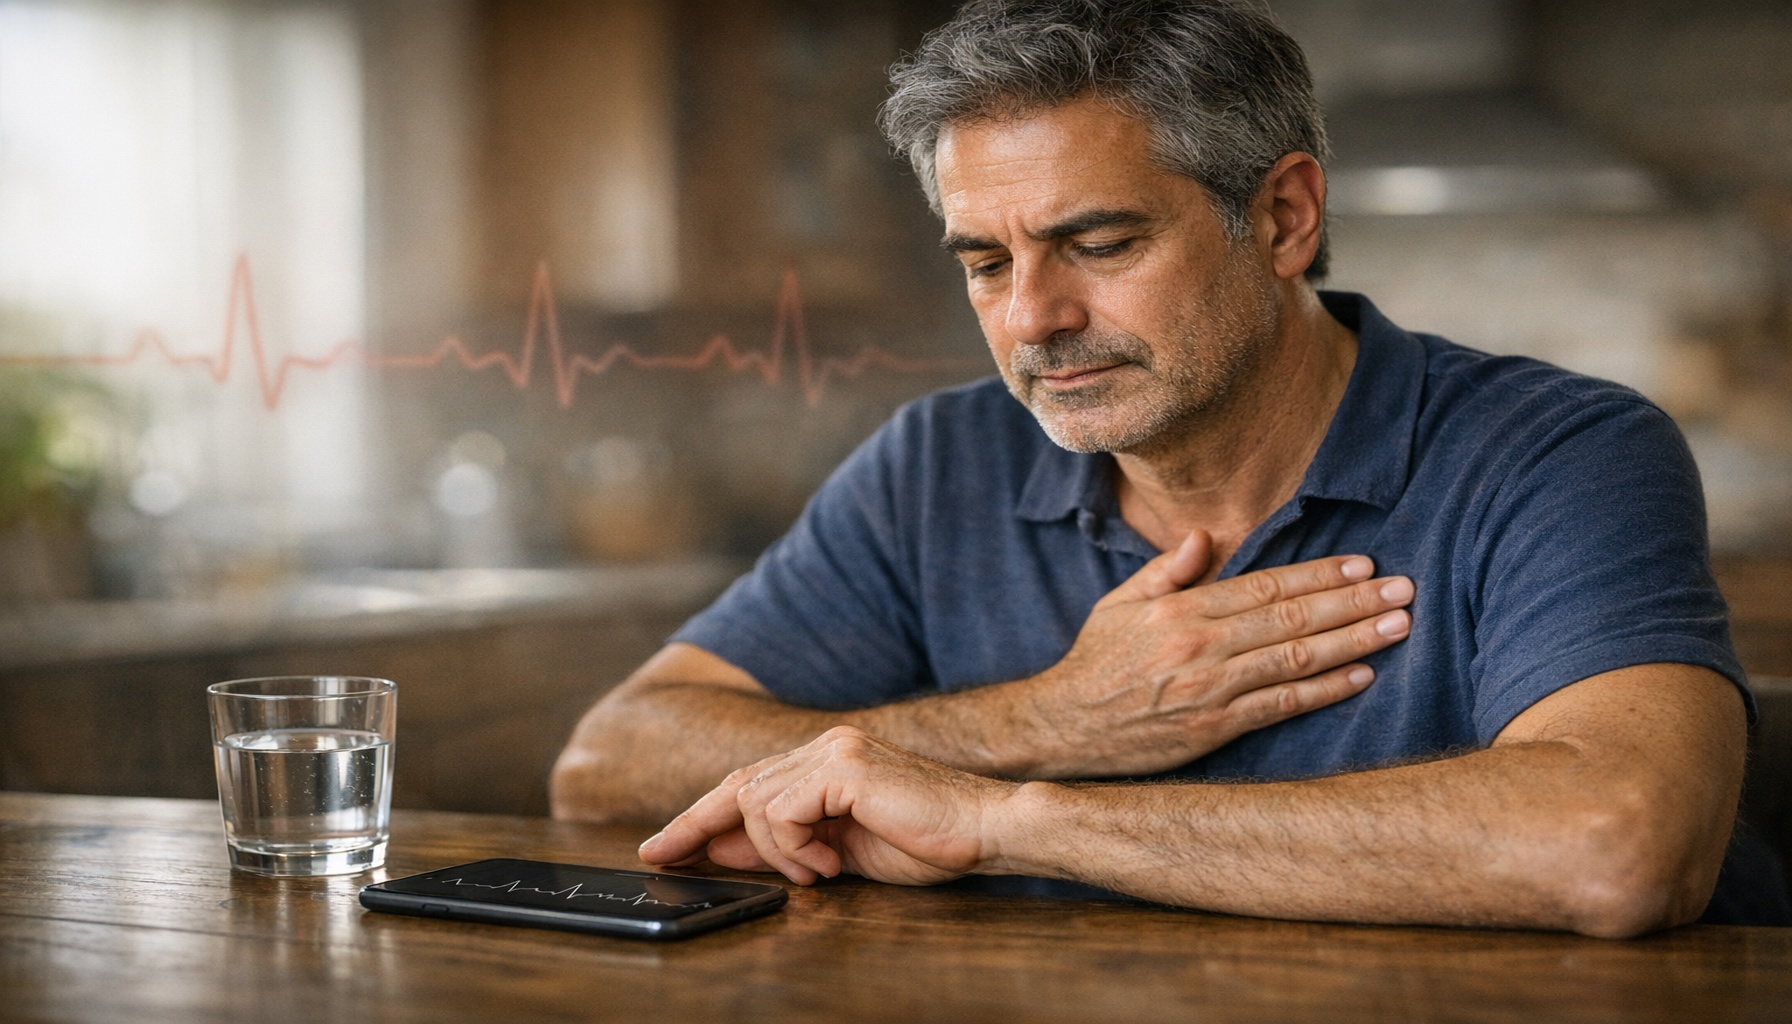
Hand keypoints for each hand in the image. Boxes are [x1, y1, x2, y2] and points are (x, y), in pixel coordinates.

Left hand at [637, 727, 1015, 886]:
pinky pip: (781, 811)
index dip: (700, 816)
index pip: (748, 783)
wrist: (985, 831)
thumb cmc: (927, 843)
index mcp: (826, 759)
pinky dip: (793, 846)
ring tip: (817, 872)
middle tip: (658, 855)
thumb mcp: (839, 852)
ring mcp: (833, 750)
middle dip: (693, 825)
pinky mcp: (843, 766)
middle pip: (737, 784)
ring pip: (754, 802)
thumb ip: (785, 847)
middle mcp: (824, 745)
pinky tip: (827, 864)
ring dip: (774, 851)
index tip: (663, 846)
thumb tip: (722, 852)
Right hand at [1018, 530, 1412, 775]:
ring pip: (1295, 658)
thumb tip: (1203, 536)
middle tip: (1404, 588)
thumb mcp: (1119, 604)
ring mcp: (1210, 689)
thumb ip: (1166, 571)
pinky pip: (1280, 705)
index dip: (1318, 574)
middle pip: (1292, 617)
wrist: (1062, 729)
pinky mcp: (1214, 729)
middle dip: (1353, 600)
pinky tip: (1362, 676)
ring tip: (1398, 624)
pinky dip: (1324, 690)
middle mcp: (1201, 645)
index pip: (1265, 585)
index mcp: (1182, 610)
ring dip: (1354, 640)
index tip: (1362, 563)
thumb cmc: (1095, 664)